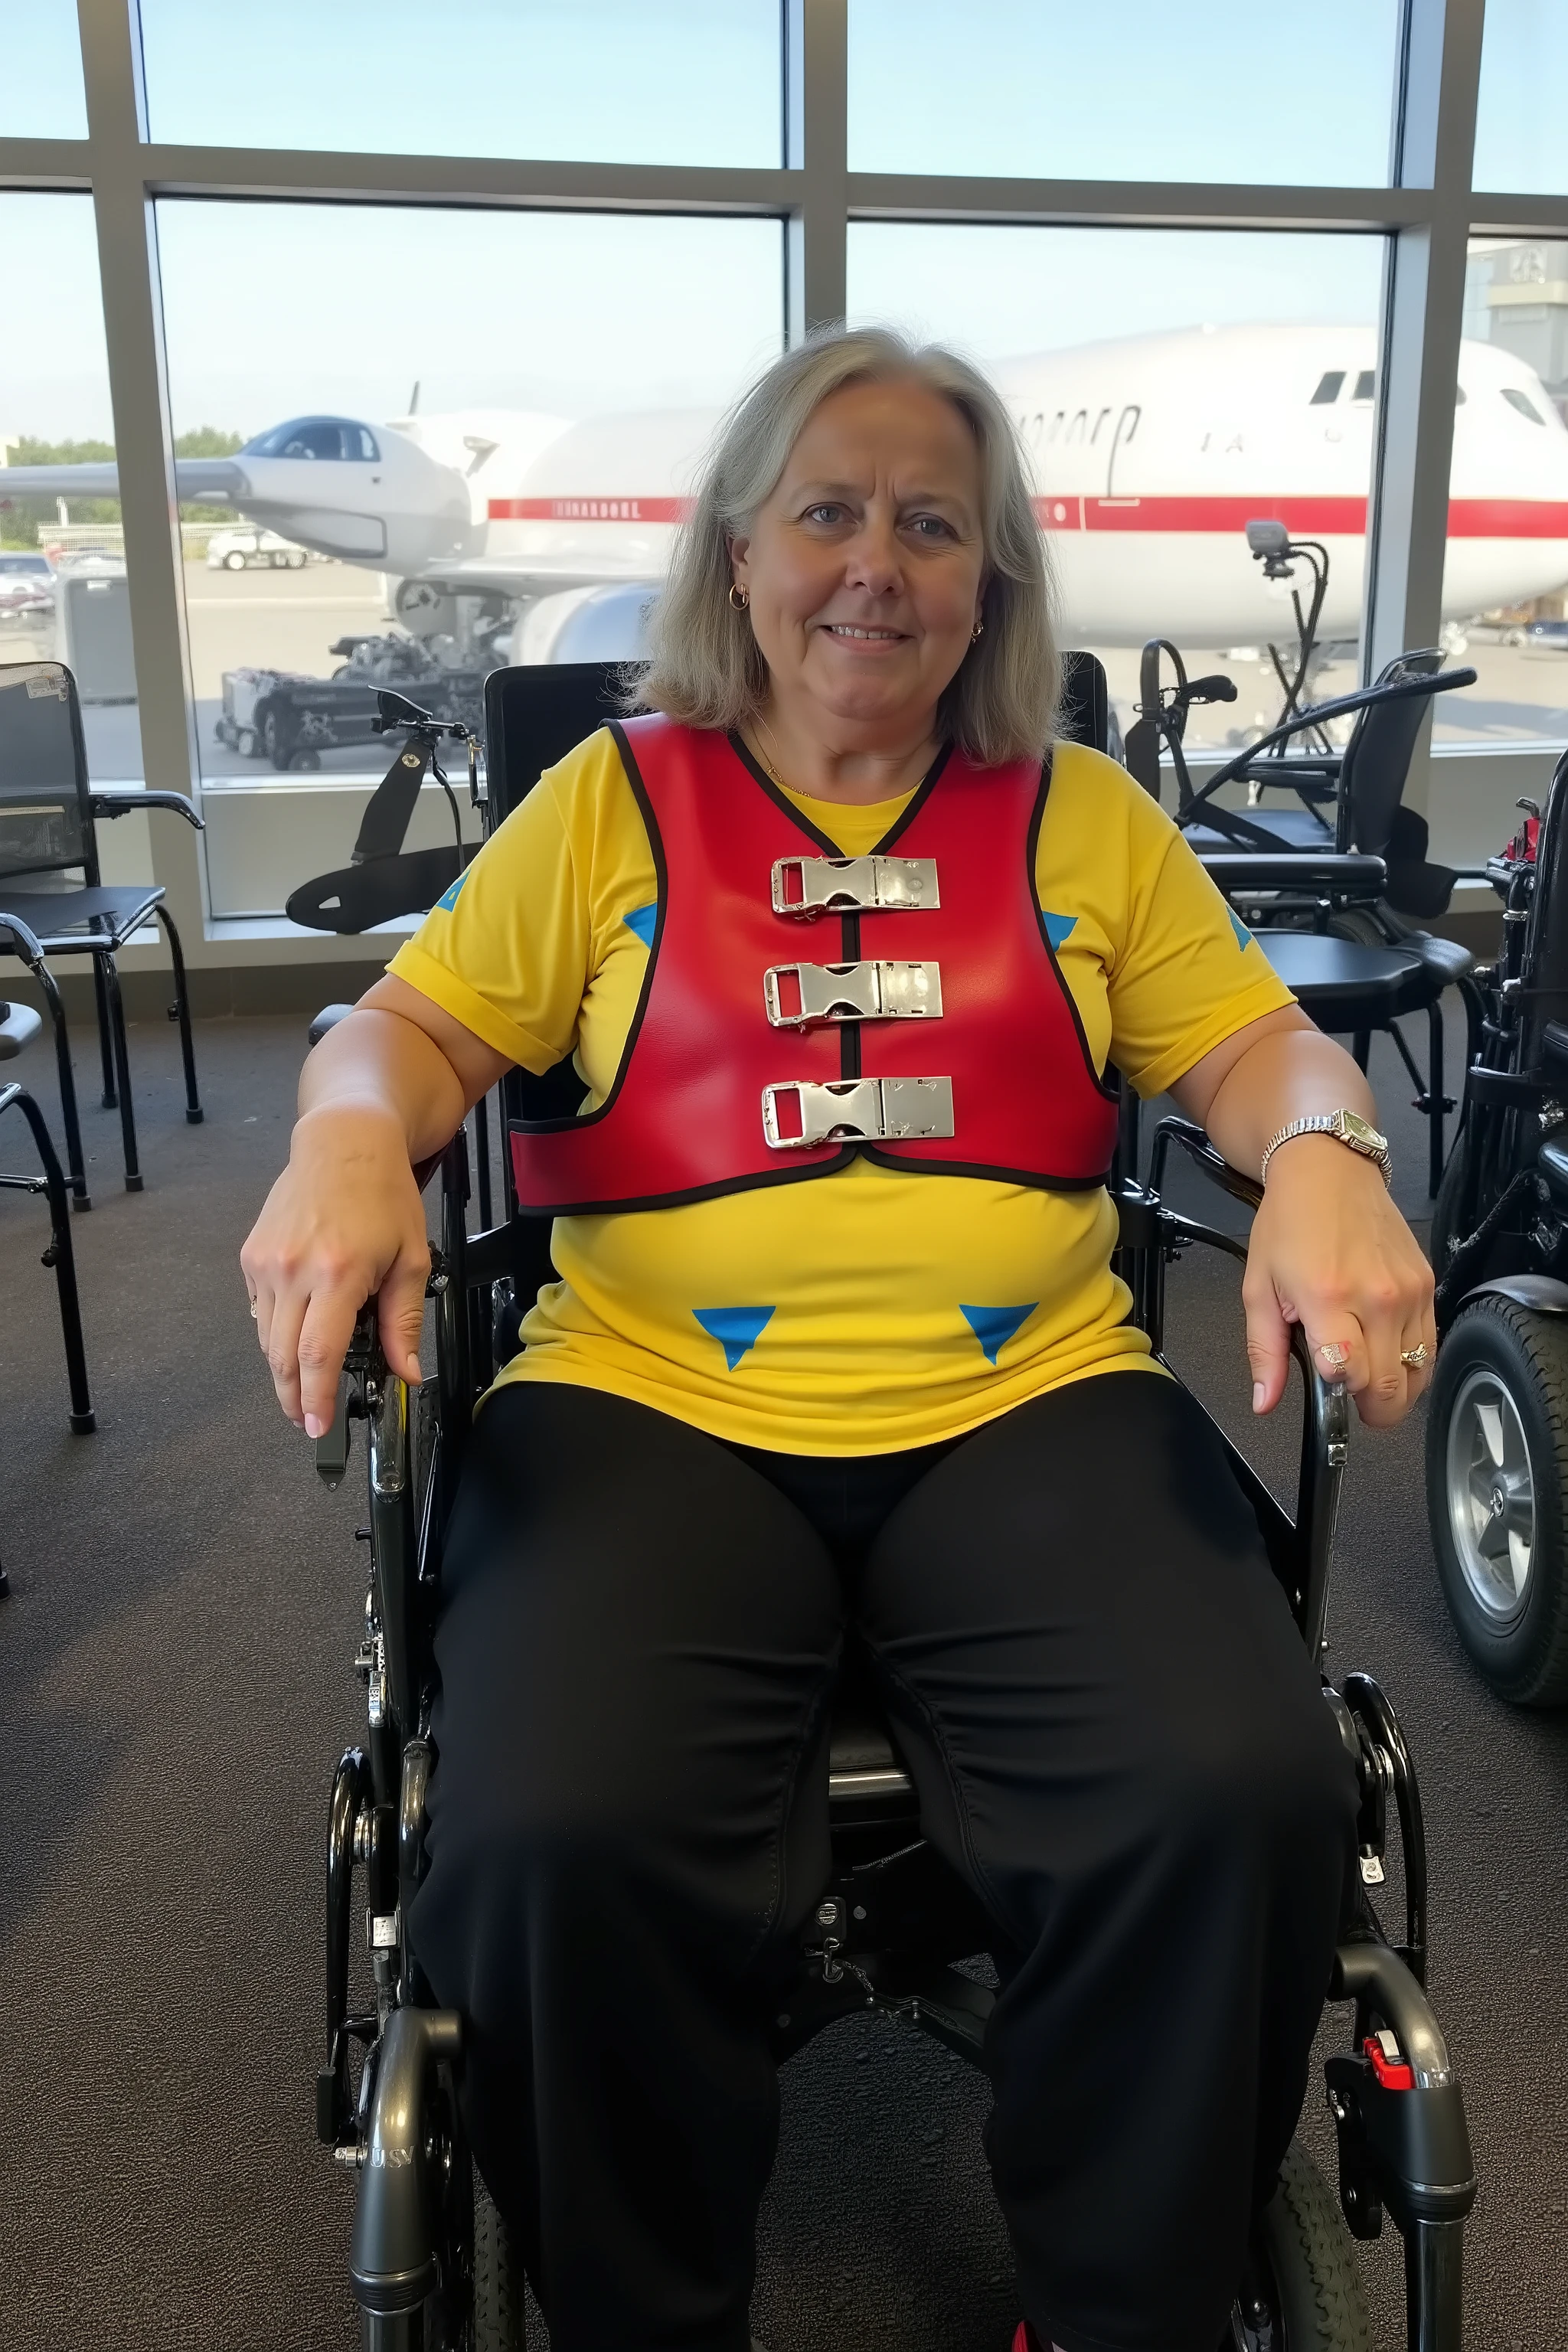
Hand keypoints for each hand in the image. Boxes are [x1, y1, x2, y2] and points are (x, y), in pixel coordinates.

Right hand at [240, 1105, 429, 1435]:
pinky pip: (258, 1310)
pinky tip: (296, 1331)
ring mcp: (265, 1263)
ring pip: (266, 1337)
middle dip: (293, 1395)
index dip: (314, 1397)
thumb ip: (404, 1322)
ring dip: (284, 1366)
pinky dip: (275, 1330)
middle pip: (283, 1354)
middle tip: (306, 1419)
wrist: (344, 1143)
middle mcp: (293, 1269)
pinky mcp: (251, 1255)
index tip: (316, 1425)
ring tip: (304, 1383)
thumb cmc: (383, 1196)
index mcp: (337, 1273)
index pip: (318, 1353)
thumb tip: (407, 1372)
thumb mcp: (410, 1259)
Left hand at [1242, 1135, 1434, 1428]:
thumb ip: (1264, 1352)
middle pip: (1389, 1388)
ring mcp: (1408, 1293)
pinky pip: (1430, 1345)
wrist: (1329, 1173)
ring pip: (1417, 1374)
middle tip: (1352, 1398)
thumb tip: (1264, 1401)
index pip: (1350, 1375)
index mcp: (1327, 1299)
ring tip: (1369, 1375)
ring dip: (1395, 1389)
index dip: (1340, 1395)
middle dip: (1371, 1409)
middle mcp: (1376, 1297)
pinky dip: (1413, 1363)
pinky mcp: (1427, 1285)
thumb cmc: (1290, 1225)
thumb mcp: (1258, 1288)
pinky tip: (1388, 1353)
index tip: (1330, 1390)